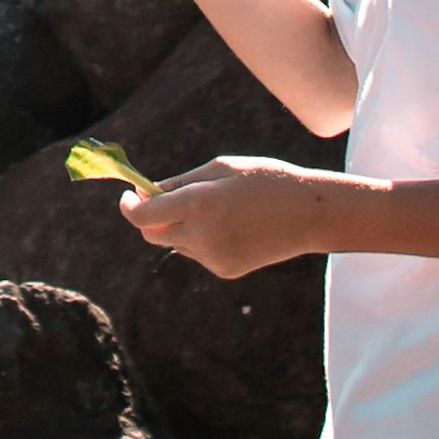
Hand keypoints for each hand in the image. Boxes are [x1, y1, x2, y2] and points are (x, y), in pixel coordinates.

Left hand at [131, 157, 331, 278]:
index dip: (129, 206)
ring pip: (177, 243)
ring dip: (180, 226)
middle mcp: (201, 235)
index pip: (144, 216)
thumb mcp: (222, 168)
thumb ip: (180, 182)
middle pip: (153, 235)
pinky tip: (233, 225)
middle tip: (160, 198)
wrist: (309, 214)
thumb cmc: (265, 180)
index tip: (129, 195)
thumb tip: (146, 194)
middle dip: (150, 217)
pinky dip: (201, 239)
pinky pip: (198, 253)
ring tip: (216, 208)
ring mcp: (213, 257)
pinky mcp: (225, 270)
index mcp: (199, 204)